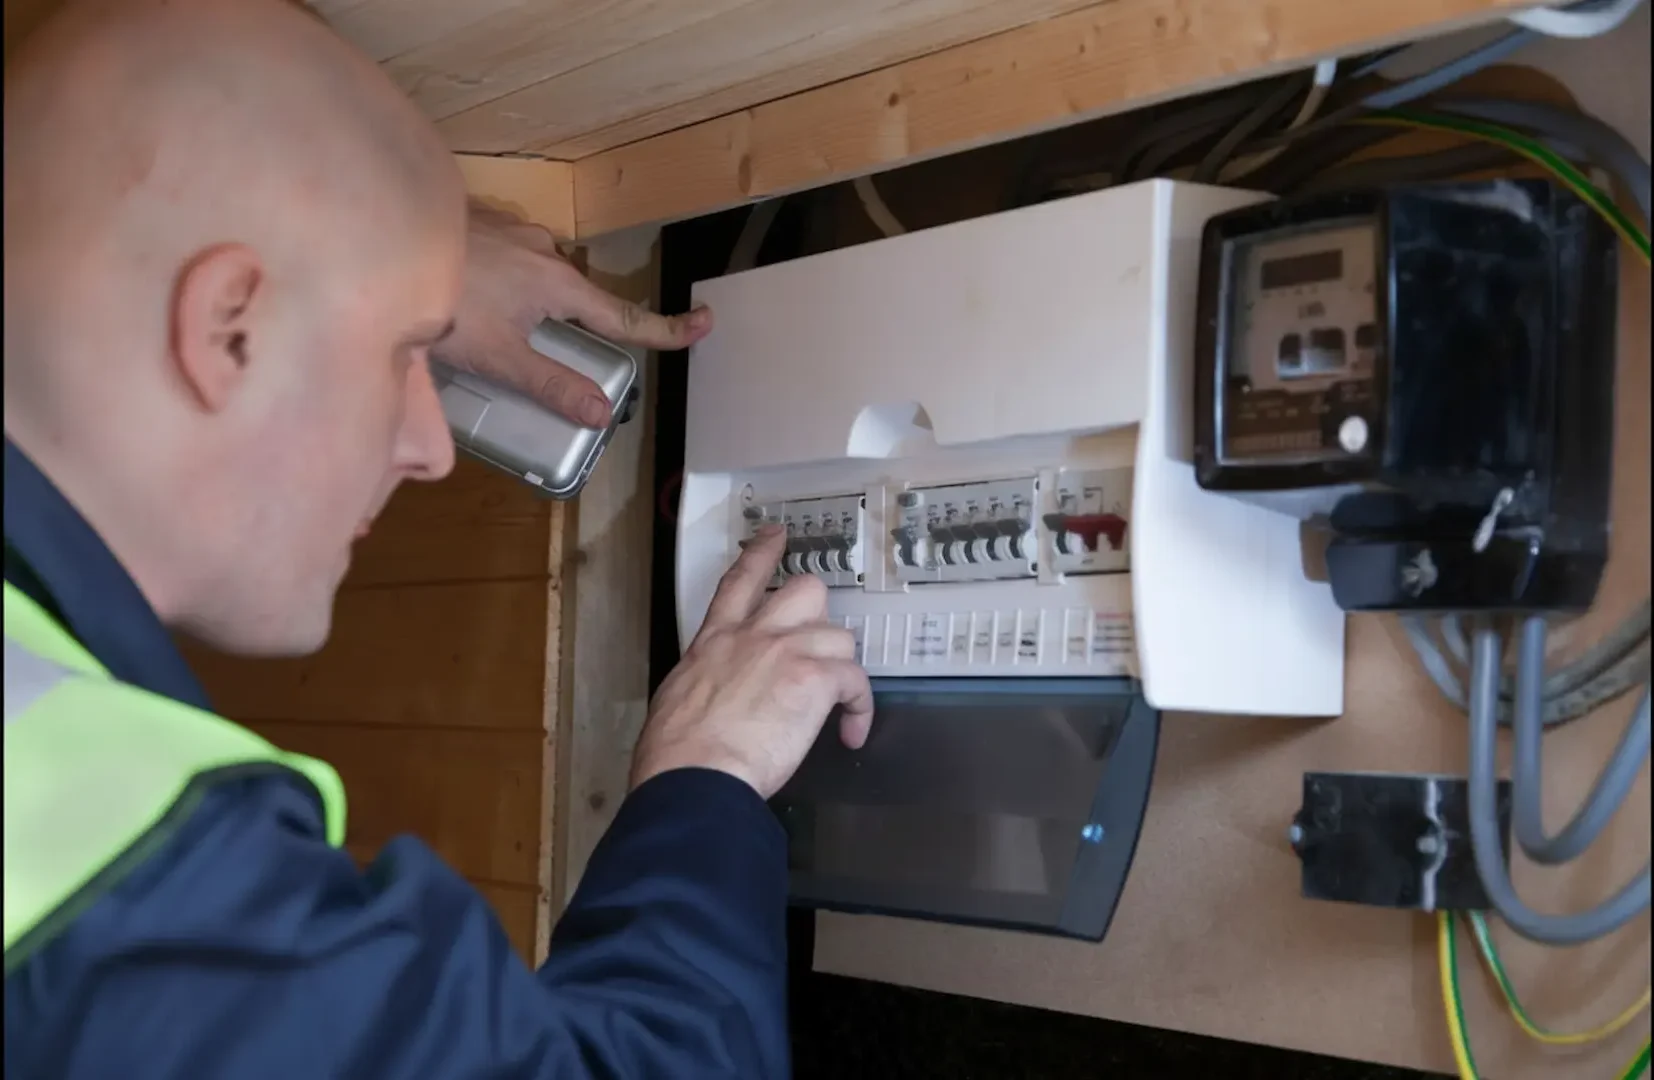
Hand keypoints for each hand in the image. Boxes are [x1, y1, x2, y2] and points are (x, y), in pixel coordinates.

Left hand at [434, 200, 712, 427]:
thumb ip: (551, 384)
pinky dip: (502, 276)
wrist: (382, 241)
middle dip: (569, 322)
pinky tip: (467, 291)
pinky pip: (509, 254)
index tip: (703, 324)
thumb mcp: (499, 358)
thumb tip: (601, 413)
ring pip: (539, 272)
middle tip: (532, 346)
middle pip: (577, 296)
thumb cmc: (444, 306)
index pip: (624, 315)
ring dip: (528, 297)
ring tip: (483, 323)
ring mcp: (513, 230)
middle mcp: (545, 250)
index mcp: (559, 285)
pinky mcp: (481, 220)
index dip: (664, 328)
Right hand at [632, 527, 873, 798]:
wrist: (694, 773)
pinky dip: (859, 708)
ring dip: (840, 667)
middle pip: (806, 592)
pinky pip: (856, 682)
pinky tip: (851, 733)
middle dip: (819, 613)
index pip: (741, 581)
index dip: (762, 553)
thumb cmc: (675, 753)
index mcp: (715, 640)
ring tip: (832, 701)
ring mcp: (787, 652)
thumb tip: (715, 695)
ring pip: (839, 635)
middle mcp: (754, 636)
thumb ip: (706, 681)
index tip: (776, 535)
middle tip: (818, 642)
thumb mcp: (678, 697)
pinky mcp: (814, 679)